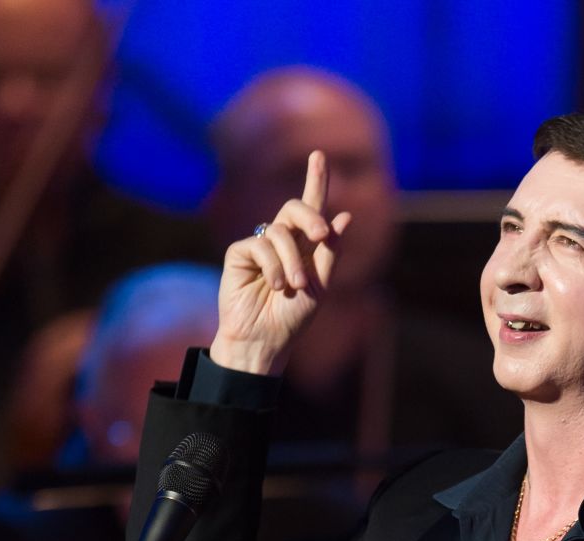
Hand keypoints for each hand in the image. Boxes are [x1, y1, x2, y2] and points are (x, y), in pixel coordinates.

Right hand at [211, 149, 350, 375]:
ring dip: (293, 259)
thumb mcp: (320, 287)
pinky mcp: (240, 253)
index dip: (315, 182)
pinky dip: (273, 266)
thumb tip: (344, 216)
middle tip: (321, 236)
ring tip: (294, 287)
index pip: (311, 209)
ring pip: (280, 231)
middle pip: (295, 209)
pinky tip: (274, 286)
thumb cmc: (291, 319)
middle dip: (311, 216)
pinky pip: (260, 244)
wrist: (264, 341)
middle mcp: (281, 242)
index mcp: (303, 248)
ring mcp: (259, 246)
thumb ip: (330, 252)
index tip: (319, 156)